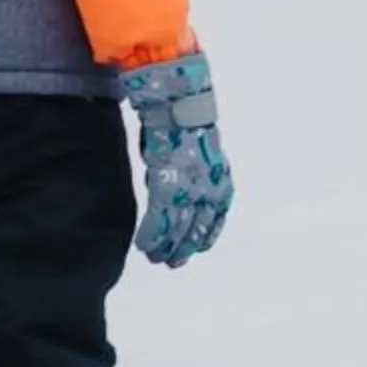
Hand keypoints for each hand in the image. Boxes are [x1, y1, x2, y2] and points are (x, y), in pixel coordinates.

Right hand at [119, 55, 234, 268]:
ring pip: (178, 229)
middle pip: (197, 228)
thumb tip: (185, 188)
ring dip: (166, 247)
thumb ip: (198, 175)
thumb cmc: (184, 123)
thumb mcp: (199, 153)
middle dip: (184, 248)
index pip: (216, 216)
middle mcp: (210, 189)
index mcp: (221, 180)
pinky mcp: (168, 186)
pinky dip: (152, 236)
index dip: (205, 234)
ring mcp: (190, 189)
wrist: (178, 103)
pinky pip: (160, 220)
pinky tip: (145, 246)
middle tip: (173, 263)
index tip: (197, 249)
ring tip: (156, 258)